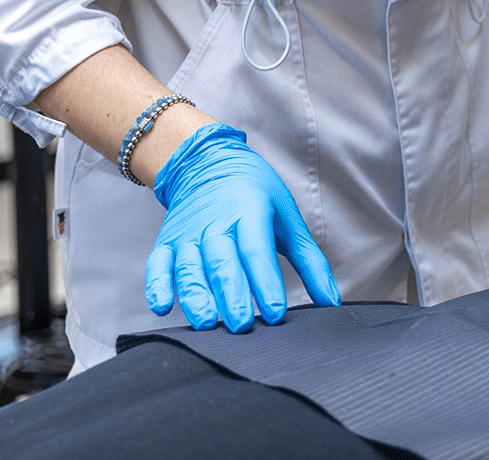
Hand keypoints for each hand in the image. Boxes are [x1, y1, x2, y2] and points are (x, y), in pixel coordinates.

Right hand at [145, 123, 340, 331]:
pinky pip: (158, 264)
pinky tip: (162, 306)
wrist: (210, 163)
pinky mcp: (167, 242)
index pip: (257, 250)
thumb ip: (310, 262)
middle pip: (222, 262)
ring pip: (189, 267)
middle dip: (231, 295)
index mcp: (250, 211)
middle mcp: (216, 223)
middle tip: (241, 326)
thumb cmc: (257, 194)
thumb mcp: (289, 219)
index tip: (275, 313)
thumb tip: (331, 302)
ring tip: (205, 323)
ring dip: (195, 296)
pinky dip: (157, 285)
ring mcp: (188, 233)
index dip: (265, 282)